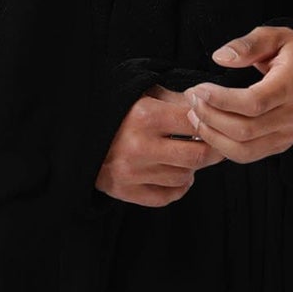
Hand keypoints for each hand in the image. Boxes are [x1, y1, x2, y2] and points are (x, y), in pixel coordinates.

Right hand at [96, 85, 222, 205]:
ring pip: (185, 177)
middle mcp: (139, 146)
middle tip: (215, 146)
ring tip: (185, 156)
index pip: (198, 124)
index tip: (215, 125)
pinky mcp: (125, 191)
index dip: (213, 125)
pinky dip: (177, 187)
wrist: (78, 137)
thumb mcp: (145, 95)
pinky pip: (168, 196)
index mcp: (145, 115)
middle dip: (212, 152)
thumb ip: (179, 100)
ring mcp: (131, 172)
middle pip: (198, 156)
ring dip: (191, 168)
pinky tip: (173, 173)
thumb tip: (212, 107)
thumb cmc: (118, 112)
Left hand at [181, 26, 292, 161]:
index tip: (197, 89)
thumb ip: (247, 44)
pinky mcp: (281, 145)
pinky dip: (222, 146)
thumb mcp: (275, 35)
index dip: (220, 100)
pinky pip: (247, 155)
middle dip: (210, 116)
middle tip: (191, 99)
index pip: (253, 103)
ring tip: (195, 115)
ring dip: (212, 135)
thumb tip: (221, 57)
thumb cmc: (292, 54)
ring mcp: (289, 135)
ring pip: (243, 149)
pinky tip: (209, 129)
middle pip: (244, 129)